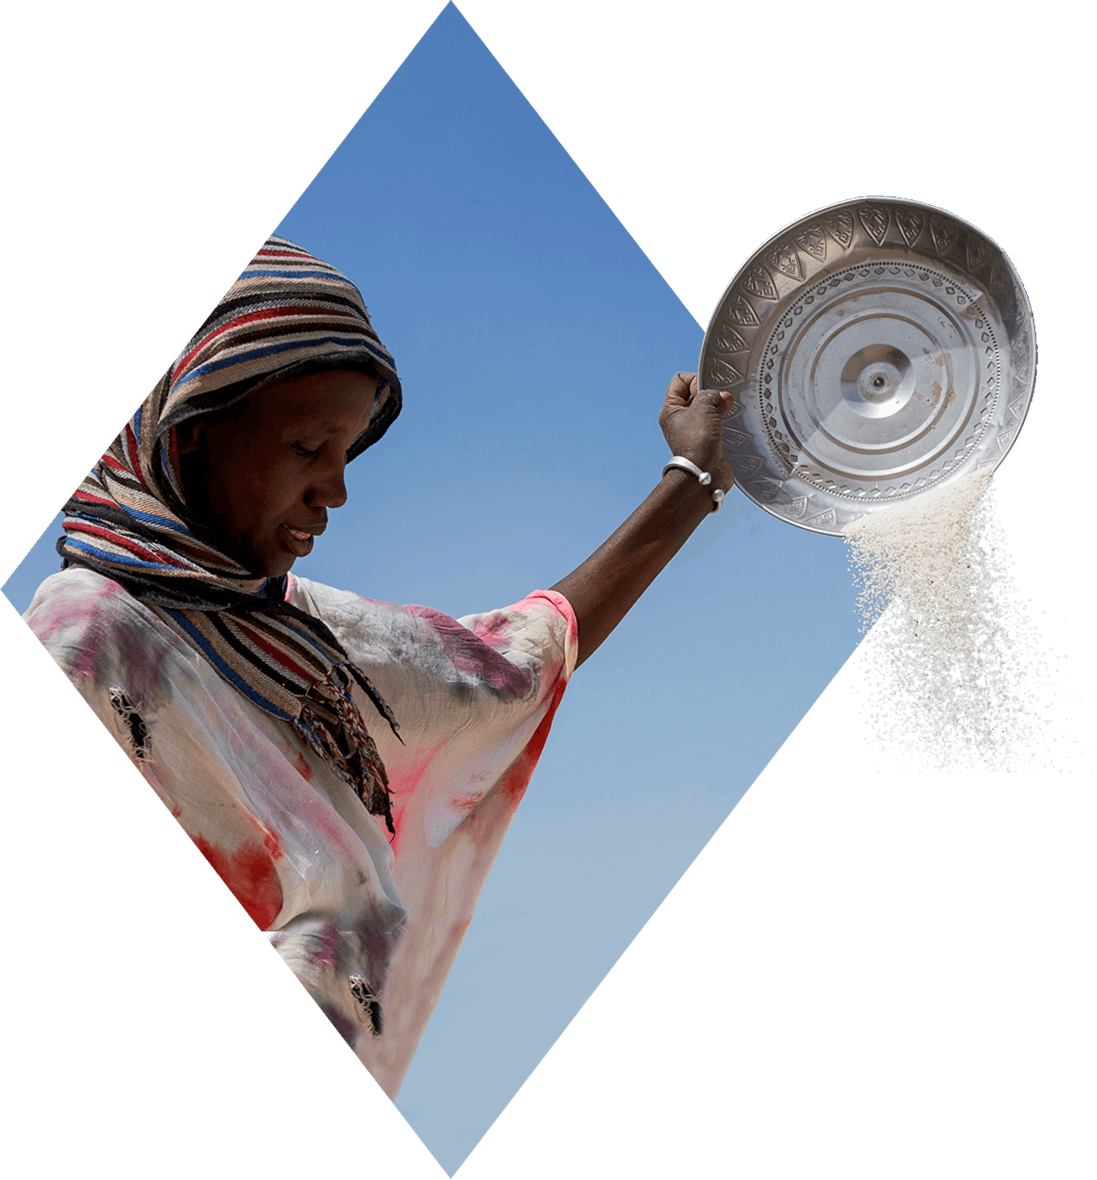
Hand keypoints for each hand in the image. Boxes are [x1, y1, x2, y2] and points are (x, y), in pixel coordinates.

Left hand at [658, 372, 734, 491]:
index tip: (706, 393)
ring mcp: (695, 431)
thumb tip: (725, 398)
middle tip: (720, 404)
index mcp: (670, 410)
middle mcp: (680, 420)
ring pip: (710, 409)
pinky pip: (719, 423)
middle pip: (697, 394)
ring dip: (721, 409)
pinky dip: (726, 422)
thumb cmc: (697, 443)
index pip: (680, 380)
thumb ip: (714, 394)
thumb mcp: (704, 407)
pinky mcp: (709, 441)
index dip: (695, 380)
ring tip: (725, 415)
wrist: (705, 473)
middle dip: (711, 395)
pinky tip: (731, 425)